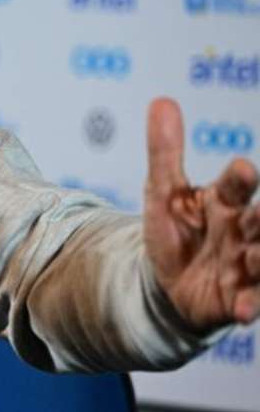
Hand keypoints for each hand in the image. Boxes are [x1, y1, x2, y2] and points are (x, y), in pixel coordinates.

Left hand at [144, 97, 259, 331]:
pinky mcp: (238, 298)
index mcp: (224, 201)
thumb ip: (165, 152)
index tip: (242, 169)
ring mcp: (244, 265)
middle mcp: (242, 231)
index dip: (239, 178)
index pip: (235, 185)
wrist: (170, 282)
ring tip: (255, 257)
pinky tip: (242, 311)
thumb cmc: (176, 230)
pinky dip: (249, 306)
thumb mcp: (162, 192)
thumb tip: (161, 100)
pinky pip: (250, 302)